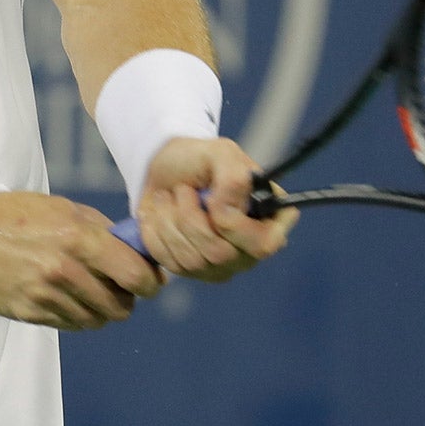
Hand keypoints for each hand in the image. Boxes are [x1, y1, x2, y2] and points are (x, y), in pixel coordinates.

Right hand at [0, 191, 162, 330]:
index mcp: (78, 238)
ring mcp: (47, 296)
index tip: (149, 280)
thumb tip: (137, 250)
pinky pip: (71, 325)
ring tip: (93, 294)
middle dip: (127, 299)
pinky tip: (71, 299)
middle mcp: (65, 271)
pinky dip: (79, 316)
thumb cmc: (20, 216)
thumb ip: (102, 230)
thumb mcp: (64, 209)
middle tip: (121, 288)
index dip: (150, 282)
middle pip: (120, 306)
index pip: (135, 275)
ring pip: (97, 320)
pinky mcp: (31, 313)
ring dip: (103, 311)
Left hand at [135, 137, 296, 281]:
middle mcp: (250, 249)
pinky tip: (158, 215)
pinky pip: (170, 264)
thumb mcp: (221, 153)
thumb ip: (234, 178)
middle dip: (190, 217)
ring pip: (192, 261)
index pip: (263, 244)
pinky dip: (155, 234)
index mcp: (269, 219)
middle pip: (220, 255)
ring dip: (169, 222)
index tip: (211, 199)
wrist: (163, 169)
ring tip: (167, 197)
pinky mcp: (191, 272)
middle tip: (182, 190)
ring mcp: (221, 264)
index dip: (232, 225)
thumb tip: (226, 212)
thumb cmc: (198, 160)